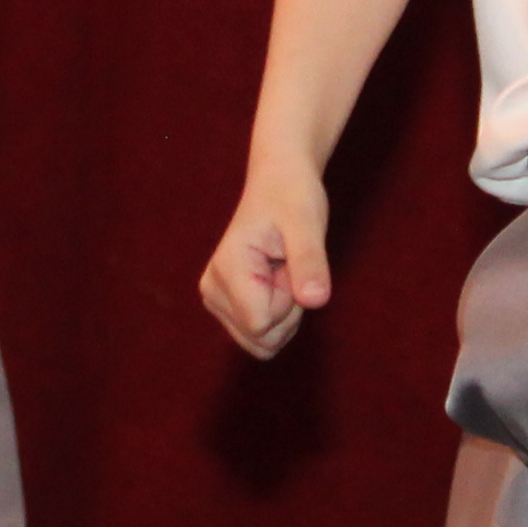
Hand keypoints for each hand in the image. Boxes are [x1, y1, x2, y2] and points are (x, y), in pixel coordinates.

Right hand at [200, 159, 334, 357]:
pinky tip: (276, 279)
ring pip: (263, 342)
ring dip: (285, 312)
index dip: (288, 301)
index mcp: (226, 269)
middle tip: (287, 267)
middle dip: (287, 311)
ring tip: (282, 270)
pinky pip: (262, 336)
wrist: (278, 184)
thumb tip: (315, 301)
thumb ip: (309, 262)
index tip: (287, 262)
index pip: (262, 325)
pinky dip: (280, 314)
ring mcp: (216, 300)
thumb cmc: (292, 197)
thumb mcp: (308, 223)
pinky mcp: (226, 306)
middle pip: (262, 339)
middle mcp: (212, 289)